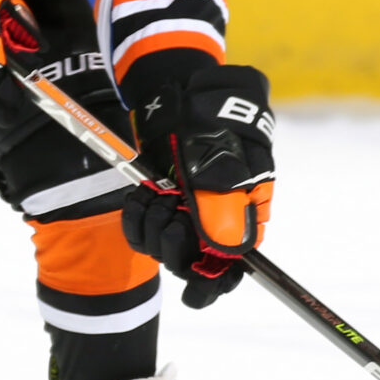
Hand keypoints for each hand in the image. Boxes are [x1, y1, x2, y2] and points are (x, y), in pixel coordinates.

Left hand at [120, 65, 275, 307]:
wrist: (183, 89)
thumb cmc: (214, 117)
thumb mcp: (225, 157)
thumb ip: (224, 205)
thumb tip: (225, 250)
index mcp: (244, 218)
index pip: (230, 272)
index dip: (211, 283)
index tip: (194, 290)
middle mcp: (215, 224)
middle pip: (190, 266)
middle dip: (173, 244)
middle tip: (172, 210)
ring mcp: (185, 215)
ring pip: (160, 250)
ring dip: (151, 225)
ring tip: (158, 194)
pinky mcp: (159, 204)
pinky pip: (140, 232)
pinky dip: (136, 216)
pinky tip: (142, 195)